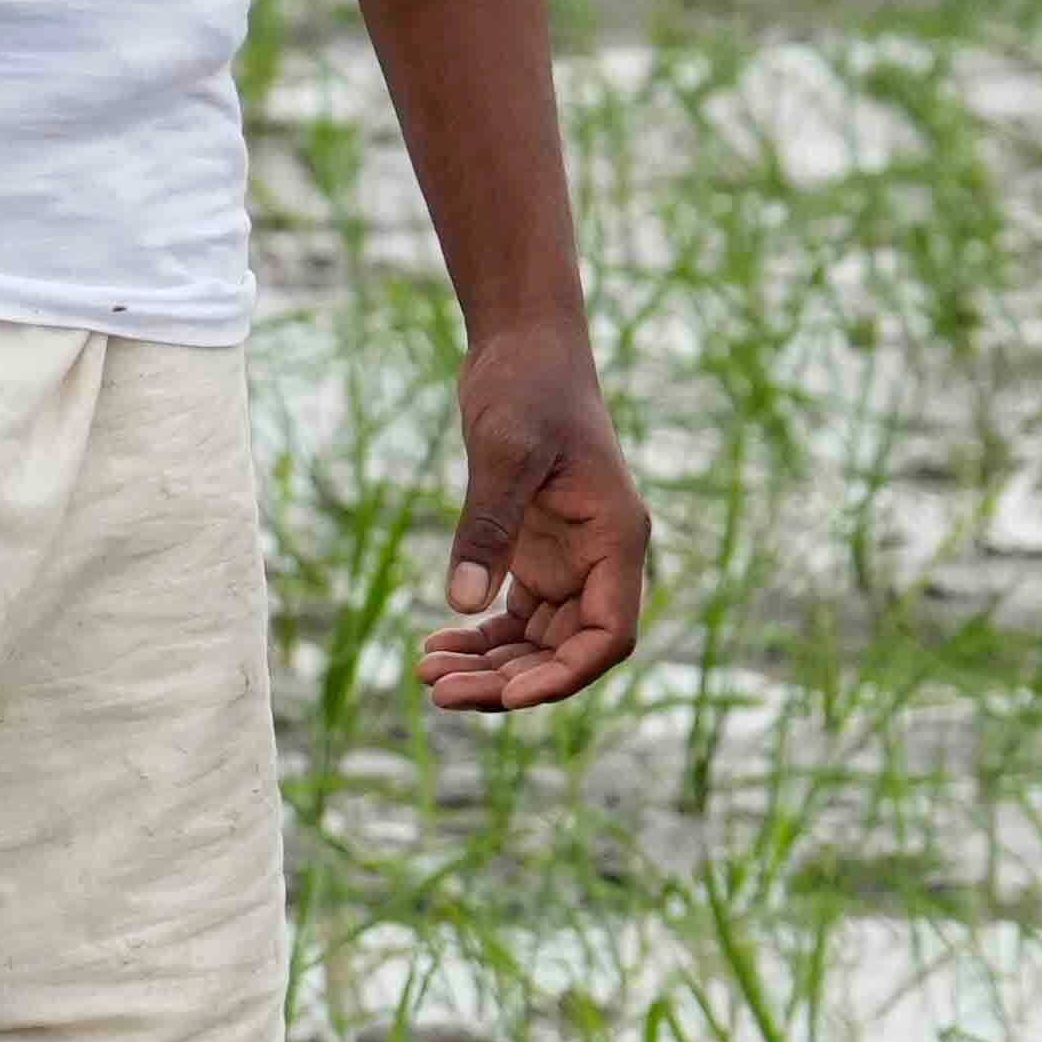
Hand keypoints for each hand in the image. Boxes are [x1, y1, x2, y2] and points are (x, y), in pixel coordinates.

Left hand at [422, 314, 651, 714]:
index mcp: (617, 538)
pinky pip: (513, 617)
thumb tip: (463, 606)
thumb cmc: (528, 386)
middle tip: (436, 690)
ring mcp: (569, 559)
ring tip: (425, 674)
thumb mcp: (504, 452)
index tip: (507, 696)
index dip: (563, 675)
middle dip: (506, 680)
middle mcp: (600, 558)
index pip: (607, 635)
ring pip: (536, 641)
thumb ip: (486, 527)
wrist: (522, 345)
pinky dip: (479, 637)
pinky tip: (435, 644)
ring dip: (488, 666)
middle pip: (565, 650)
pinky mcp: (535, 552)